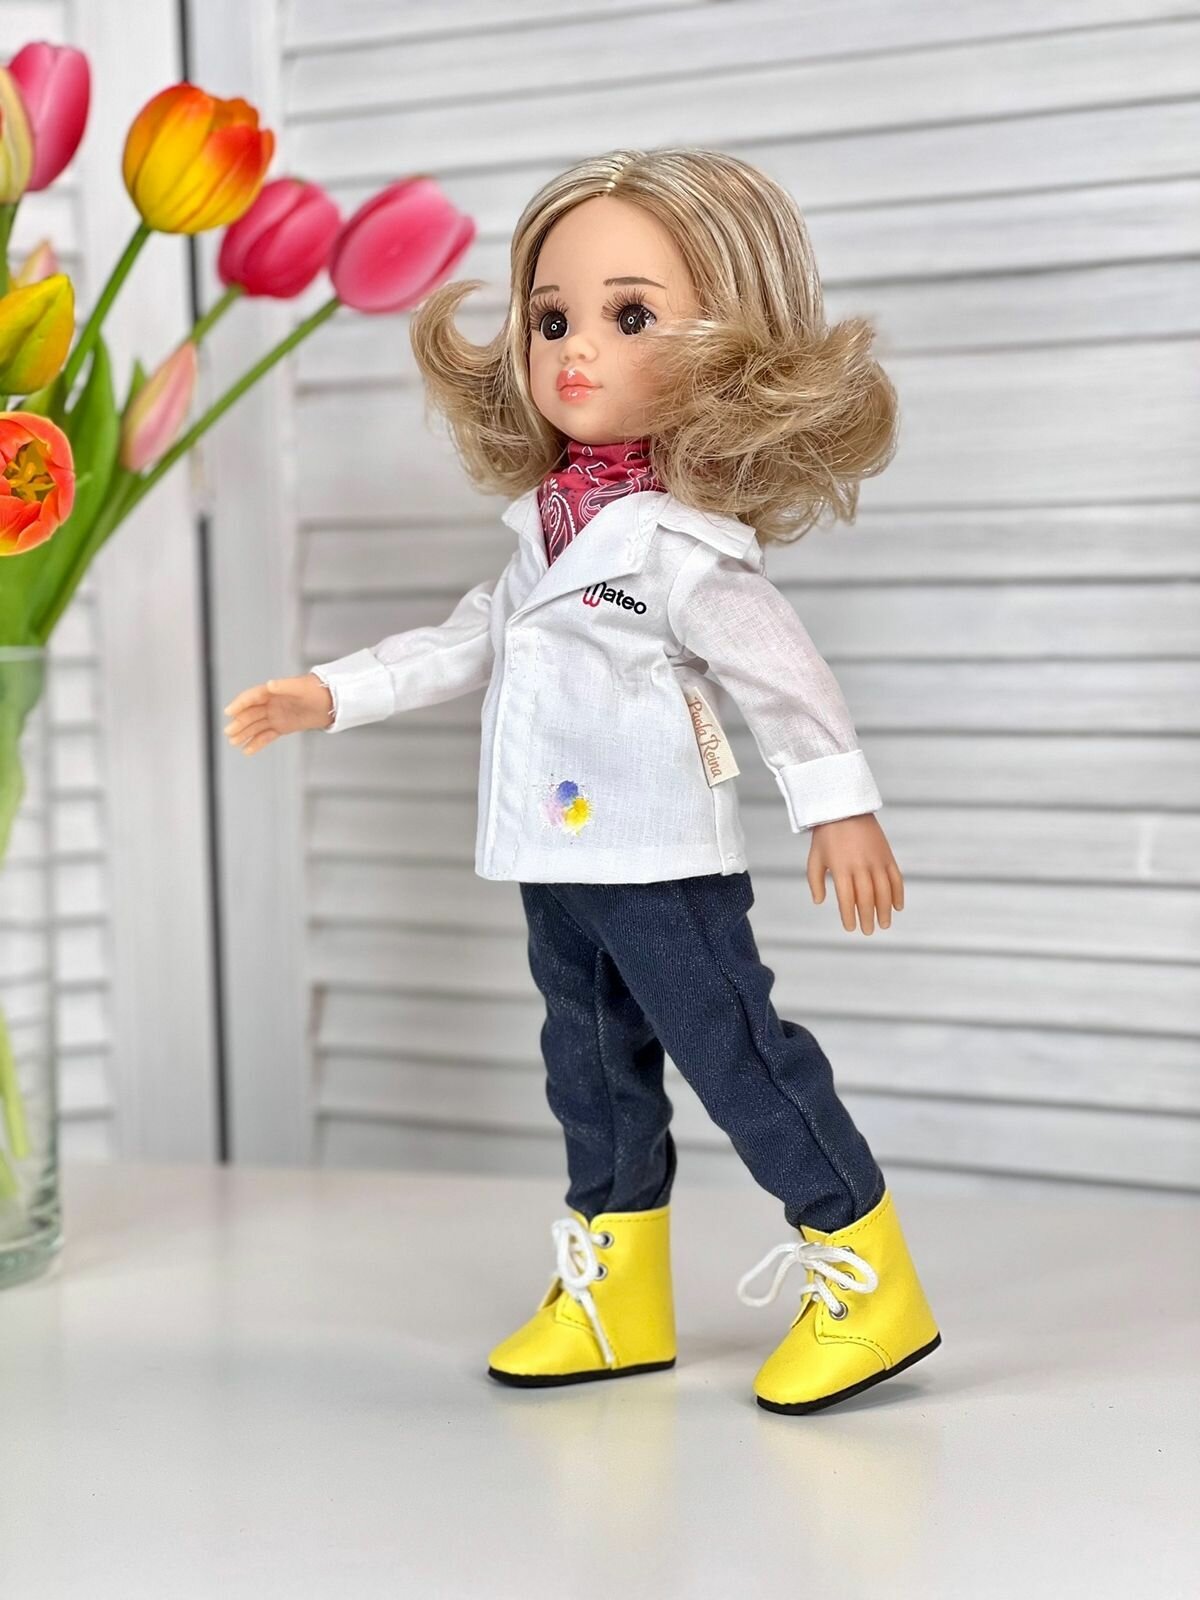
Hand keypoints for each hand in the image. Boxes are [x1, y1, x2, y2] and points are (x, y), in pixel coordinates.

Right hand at [223, 672, 332, 754]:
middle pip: (250, 714)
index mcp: (272, 691)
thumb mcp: (300, 687)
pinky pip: (266, 735)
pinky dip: (257, 743)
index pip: (251, 698)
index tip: (229, 712)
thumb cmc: (316, 690)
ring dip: (244, 734)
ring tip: (233, 743)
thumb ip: (284, 686)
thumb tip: (270, 685)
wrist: (332, 702)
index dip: (239, 704)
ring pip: (256, 726)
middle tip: (229, 733)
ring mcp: (276, 716)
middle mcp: (271, 704)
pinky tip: (247, 750)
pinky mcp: (283, 727)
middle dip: (239, 723)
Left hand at [807, 813, 903, 934]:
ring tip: (884, 924)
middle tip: (868, 931)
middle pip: (867, 898)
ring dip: (885, 910)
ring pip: (884, 891)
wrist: (845, 808)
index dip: (849, 916)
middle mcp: (860, 866)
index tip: (850, 928)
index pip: (846, 899)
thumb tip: (820, 902)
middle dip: (868, 917)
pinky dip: (899, 894)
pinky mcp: (887, 855)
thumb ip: (815, 881)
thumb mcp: (815, 858)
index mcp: (841, 868)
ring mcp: (876, 860)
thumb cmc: (826, 835)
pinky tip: (898, 907)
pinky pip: (896, 878)